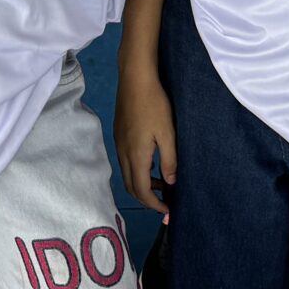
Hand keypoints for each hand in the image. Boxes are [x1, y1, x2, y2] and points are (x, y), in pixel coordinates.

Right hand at [115, 63, 177, 217]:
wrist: (135, 78)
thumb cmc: (154, 104)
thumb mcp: (168, 133)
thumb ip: (169, 160)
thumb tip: (170, 183)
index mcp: (136, 155)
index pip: (142, 190)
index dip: (154, 204)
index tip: (168, 210)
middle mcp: (124, 153)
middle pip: (131, 187)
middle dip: (146, 199)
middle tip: (164, 202)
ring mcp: (119, 144)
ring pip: (127, 175)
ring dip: (142, 185)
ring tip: (161, 184)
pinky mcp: (119, 135)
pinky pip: (126, 162)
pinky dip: (138, 172)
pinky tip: (151, 164)